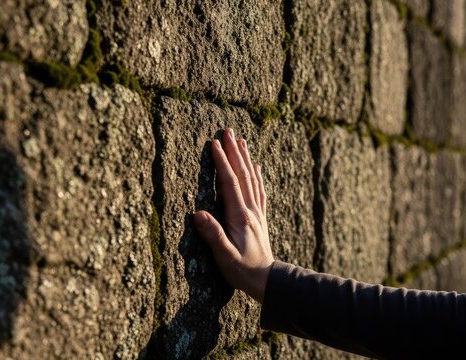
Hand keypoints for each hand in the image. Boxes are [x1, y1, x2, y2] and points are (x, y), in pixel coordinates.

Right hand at [194, 128, 273, 302]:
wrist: (267, 280)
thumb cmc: (242, 270)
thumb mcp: (224, 257)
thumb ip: (213, 236)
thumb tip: (198, 214)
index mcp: (239, 216)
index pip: (230, 182)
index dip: (221, 162)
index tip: (214, 143)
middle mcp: (250, 210)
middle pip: (242, 174)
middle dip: (234, 151)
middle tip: (228, 131)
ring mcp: (257, 213)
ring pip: (252, 179)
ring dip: (245, 158)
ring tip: (241, 141)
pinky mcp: (260, 218)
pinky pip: (259, 190)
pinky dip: (256, 175)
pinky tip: (255, 167)